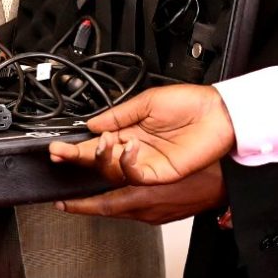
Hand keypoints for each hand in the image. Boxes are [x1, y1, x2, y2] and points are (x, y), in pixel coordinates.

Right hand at [48, 84, 236, 184]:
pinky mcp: (160, 173)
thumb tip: (92, 124)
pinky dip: (127, 163)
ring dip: (103, 158)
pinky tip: (128, 148)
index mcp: (130, 131)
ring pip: (113, 171)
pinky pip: (136, 175)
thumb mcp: (147, 101)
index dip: (76, 147)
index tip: (58, 148)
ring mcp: (146, 163)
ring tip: (107, 141)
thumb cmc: (190, 104)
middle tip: (62, 153)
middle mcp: (135, 149)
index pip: (96, 143)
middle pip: (98, 160)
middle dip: (77, 158)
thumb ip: (118, 114)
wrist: (218, 112)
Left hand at [57, 165, 227, 224]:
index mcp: (144, 198)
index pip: (103, 205)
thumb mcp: (166, 164)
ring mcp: (154, 215)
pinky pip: (133, 210)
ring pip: (120, 209)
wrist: (226, 188)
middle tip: (69, 200)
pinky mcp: (161, 216)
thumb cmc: (203, 172)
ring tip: (89, 195)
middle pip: (108, 210)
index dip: (80, 205)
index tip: (62, 204)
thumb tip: (115, 156)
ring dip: (103, 202)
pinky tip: (119, 194)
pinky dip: (121, 202)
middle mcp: (146, 211)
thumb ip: (139, 164)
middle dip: (86, 205)